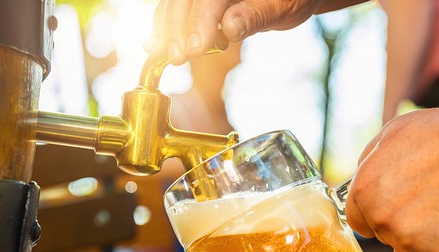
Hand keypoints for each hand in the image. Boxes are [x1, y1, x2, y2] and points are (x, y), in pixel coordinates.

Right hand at [147, 0, 323, 64]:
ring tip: (161, 56)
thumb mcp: (282, 7)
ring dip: (165, 30)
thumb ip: (254, 15)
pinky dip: (165, 28)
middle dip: (175, 28)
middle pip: (182, 0)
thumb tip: (229, 28)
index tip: (194, 49)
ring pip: (173, 4)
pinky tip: (156, 46)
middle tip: (177, 58)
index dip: (198, 22)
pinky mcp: (198, 2)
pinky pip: (176, 9)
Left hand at [344, 104, 438, 251]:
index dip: (375, 213)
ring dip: (425, 237)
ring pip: (411, 251)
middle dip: (401, 223)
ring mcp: (413, 241)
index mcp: (365, 192)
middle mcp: (383, 221)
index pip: (358, 220)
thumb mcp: (393, 134)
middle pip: (385, 236)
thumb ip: (369, 162)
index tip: (394, 207)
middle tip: (430, 198)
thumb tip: (362, 179)